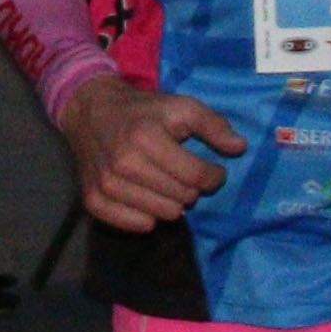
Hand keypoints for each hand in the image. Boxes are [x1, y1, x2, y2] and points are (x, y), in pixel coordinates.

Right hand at [57, 83, 248, 232]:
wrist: (90, 112)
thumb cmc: (143, 111)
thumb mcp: (180, 106)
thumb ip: (213, 125)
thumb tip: (240, 148)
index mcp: (146, 137)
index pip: (197, 176)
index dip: (214, 176)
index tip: (214, 170)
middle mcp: (123, 164)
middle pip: (182, 198)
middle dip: (192, 187)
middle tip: (184, 173)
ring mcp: (106, 185)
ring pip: (164, 215)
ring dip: (172, 202)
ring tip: (167, 184)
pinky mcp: (93, 201)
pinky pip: (138, 225)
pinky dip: (149, 216)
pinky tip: (149, 198)